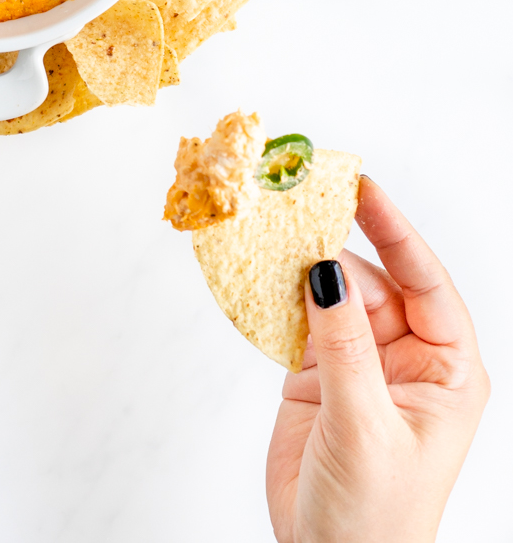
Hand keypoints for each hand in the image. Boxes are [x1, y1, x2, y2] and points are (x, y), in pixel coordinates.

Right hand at [266, 178, 488, 542]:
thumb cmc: (375, 518)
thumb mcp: (366, 426)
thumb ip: (344, 345)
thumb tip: (326, 270)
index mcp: (446, 372)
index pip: (426, 282)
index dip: (395, 231)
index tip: (361, 188)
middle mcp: (407, 359)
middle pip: (372, 279)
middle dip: (334, 244)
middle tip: (292, 202)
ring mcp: (361, 364)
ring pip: (331, 293)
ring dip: (297, 266)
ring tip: (265, 229)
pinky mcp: (318, 374)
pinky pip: (297, 319)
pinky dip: (274, 295)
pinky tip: (253, 272)